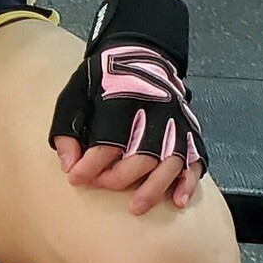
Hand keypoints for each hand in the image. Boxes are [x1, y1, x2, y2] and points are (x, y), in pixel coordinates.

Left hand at [49, 0, 208, 216]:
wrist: (141, 54)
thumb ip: (67, 129)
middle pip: (140, 157)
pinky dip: (188, 183)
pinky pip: (195, 161)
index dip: (90, 165)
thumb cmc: (103, 79)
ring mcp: (175, 124)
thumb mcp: (75, 94)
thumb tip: (69, 165)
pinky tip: (178, 201)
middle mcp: (153, 113)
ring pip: (170, 163)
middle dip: (118, 178)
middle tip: (102, 186)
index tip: (76, 179)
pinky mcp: (189, 132)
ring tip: (136, 207)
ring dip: (153, 189)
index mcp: (122, 101)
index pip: (107, 143)